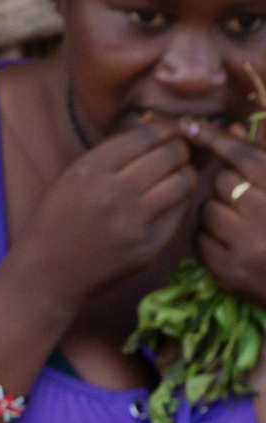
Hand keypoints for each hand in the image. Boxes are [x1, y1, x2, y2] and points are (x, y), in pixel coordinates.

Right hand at [12, 119, 196, 305]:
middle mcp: (112, 194)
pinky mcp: (148, 245)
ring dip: (184, 173)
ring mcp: (133, 222)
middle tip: (177, 153)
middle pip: (169, 154)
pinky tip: (165, 202)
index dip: (165, 129)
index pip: (145, 135)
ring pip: (182, 180)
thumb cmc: (55, 224)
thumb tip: (156, 128)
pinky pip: (179, 211)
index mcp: (88, 172)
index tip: (170, 130)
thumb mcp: (69, 180)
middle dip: (179, 149)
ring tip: (175, 176)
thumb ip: (109, 154)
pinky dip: (177, 201)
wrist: (45, 277)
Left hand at [190, 123, 265, 306]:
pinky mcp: (229, 270)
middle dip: (227, 185)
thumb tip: (232, 130)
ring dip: (216, 211)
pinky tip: (228, 241)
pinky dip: (207, 236)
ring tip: (238, 222)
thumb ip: (261, 159)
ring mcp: (248, 245)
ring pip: (208, 209)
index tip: (190, 125)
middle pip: (224, 182)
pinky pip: (199, 238)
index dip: (218, 140)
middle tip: (244, 199)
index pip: (248, 158)